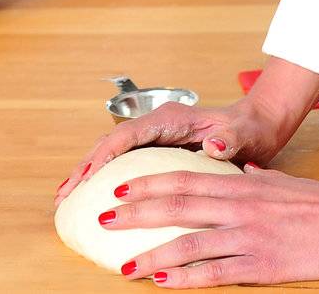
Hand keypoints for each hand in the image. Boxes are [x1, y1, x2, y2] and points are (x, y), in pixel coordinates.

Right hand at [55, 58, 318, 206]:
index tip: (87, 178)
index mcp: (169, 120)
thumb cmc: (248, 130)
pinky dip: (102, 177)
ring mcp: (153, 137)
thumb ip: (228, 139)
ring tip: (66, 198)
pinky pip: (122, 163)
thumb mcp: (242, 135)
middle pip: (110, 145)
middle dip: (84, 169)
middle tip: (63, 195)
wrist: (255, 125)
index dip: (105, 157)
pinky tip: (93, 195)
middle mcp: (155, 126)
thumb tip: (214, 146)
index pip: (127, 136)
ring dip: (88, 174)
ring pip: (111, 154)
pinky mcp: (155, 149)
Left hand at [95, 165, 318, 286]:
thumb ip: (256, 177)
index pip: (182, 178)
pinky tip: (165, 281)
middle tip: (102, 218)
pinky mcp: (263, 263)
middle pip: (175, 205)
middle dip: (134, 212)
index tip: (118, 185)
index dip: (146, 181)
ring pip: (188, 241)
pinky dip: (187, 276)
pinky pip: (217, 271)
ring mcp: (248, 235)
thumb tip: (242, 170)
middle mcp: (237, 206)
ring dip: (151, 251)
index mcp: (240, 185)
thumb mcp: (281, 181)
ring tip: (124, 263)